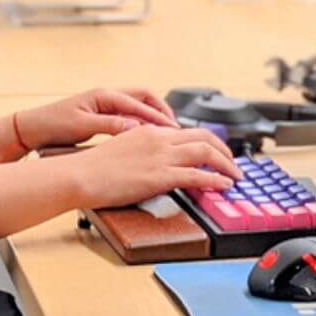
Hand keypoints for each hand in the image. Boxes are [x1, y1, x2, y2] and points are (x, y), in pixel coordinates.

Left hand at [15, 88, 178, 150]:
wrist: (32, 128)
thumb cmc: (53, 125)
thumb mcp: (82, 126)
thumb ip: (110, 125)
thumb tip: (136, 127)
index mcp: (103, 95)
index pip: (139, 102)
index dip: (158, 116)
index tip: (173, 129)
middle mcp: (106, 95)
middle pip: (144, 96)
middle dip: (162, 110)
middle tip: (175, 127)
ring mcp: (104, 103)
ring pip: (138, 104)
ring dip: (153, 115)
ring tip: (167, 131)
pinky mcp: (101, 113)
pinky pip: (129, 113)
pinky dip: (142, 121)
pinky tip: (147, 135)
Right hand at [68, 125, 242, 208]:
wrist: (80, 175)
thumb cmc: (93, 166)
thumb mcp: (121, 148)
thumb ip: (142, 149)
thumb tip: (154, 160)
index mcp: (148, 130)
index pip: (186, 130)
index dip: (207, 140)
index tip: (215, 151)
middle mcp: (158, 138)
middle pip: (203, 137)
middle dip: (224, 150)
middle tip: (233, 162)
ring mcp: (160, 157)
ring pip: (206, 153)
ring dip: (226, 164)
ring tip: (235, 175)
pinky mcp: (160, 176)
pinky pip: (197, 176)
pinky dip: (216, 180)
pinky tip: (224, 185)